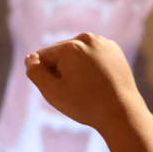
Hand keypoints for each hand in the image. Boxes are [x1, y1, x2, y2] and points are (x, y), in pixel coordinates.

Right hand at [24, 32, 145, 132]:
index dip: (47, 77)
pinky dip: (91, 66)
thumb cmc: (85, 105)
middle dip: (61, 70)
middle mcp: (86, 38)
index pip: (43, 57)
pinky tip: (98, 81)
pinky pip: (92, 56)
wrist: (122, 112)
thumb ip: (35, 73)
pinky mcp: (114, 49)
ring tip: (88, 87)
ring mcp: (103, 42)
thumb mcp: (52, 92)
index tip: (64, 91)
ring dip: (75, 68)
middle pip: (60, 54)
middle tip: (76, 91)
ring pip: (77, 54)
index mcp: (70, 46)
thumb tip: (30, 58)